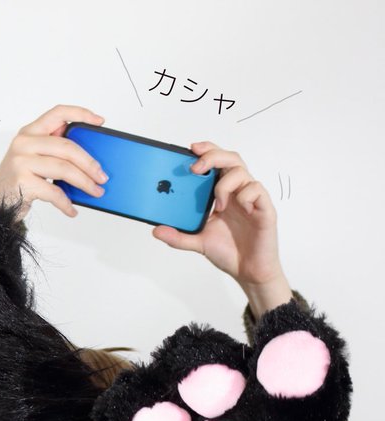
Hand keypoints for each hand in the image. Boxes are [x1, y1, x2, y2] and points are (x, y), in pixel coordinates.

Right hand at [0, 104, 107, 217]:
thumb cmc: (18, 180)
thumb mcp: (33, 157)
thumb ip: (53, 150)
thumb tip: (89, 158)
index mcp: (30, 132)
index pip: (58, 113)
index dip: (80, 114)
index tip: (99, 122)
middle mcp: (24, 143)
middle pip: (67, 147)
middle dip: (89, 163)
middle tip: (102, 175)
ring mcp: (22, 161)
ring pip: (64, 169)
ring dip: (84, 183)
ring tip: (95, 191)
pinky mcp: (22, 182)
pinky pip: (53, 192)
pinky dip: (66, 203)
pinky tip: (72, 209)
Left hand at [152, 143, 292, 316]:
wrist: (249, 271)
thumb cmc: (229, 251)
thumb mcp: (198, 243)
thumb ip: (178, 236)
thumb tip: (156, 231)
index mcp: (223, 194)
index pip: (216, 162)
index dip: (206, 151)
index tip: (190, 149)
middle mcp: (237, 191)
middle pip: (230, 158)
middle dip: (212, 156)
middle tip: (196, 168)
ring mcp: (251, 198)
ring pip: (241, 170)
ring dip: (225, 183)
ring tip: (219, 204)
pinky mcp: (264, 207)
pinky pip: (256, 189)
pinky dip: (245, 195)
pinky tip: (241, 209)